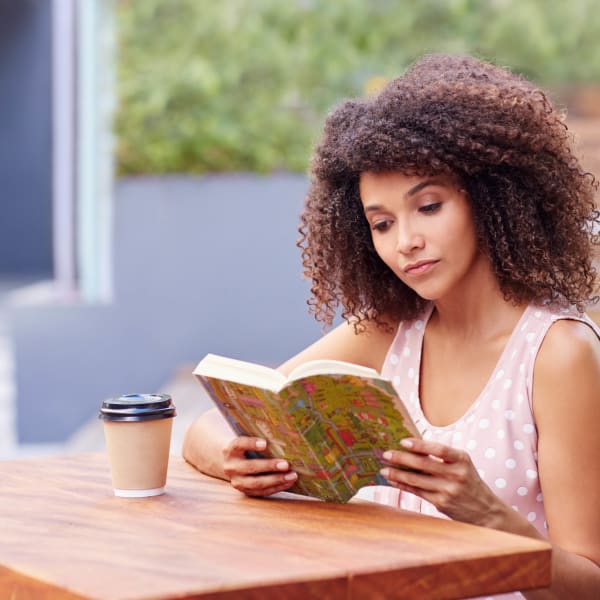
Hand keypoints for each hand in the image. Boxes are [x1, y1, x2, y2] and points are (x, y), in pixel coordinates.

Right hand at [222, 436, 297, 496]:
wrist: (230, 463)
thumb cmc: (245, 448)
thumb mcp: (246, 440)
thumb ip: (258, 439)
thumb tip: (283, 438)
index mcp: (231, 450)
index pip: (239, 444)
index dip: (251, 444)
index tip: (265, 443)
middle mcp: (231, 467)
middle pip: (250, 467)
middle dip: (269, 466)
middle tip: (286, 464)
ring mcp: (237, 481)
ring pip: (256, 483)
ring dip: (276, 480)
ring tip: (292, 476)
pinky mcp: (245, 491)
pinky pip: (262, 491)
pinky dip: (277, 487)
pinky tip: (288, 482)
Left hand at [380, 438, 503, 525]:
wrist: (485, 510)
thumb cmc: (468, 481)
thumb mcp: (462, 464)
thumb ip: (442, 456)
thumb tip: (411, 446)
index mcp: (462, 459)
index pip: (439, 449)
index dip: (420, 445)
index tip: (403, 441)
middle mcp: (456, 475)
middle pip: (423, 464)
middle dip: (401, 458)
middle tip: (385, 454)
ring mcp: (448, 490)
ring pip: (416, 480)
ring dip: (397, 474)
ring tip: (383, 469)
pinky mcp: (441, 503)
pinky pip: (417, 492)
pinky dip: (403, 485)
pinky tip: (392, 480)